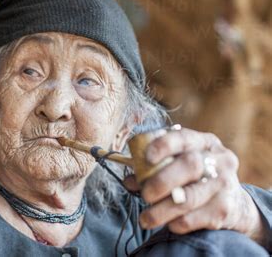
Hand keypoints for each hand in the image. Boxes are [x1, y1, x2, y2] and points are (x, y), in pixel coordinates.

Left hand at [123, 128, 265, 242]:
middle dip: (161, 181)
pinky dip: (176, 223)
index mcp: (203, 142)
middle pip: (190, 165)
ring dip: (162, 210)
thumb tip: (129, 180)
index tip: (147, 157)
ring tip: (145, 219)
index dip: (164, 145)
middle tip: (145, 195)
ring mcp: (225, 184)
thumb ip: (153, 168)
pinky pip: (194, 218)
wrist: (234, 203)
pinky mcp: (224, 209)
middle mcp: (219, 160)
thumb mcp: (180, 164)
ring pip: (189, 197)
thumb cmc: (195, 178)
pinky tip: (168, 225)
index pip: (184, 137)